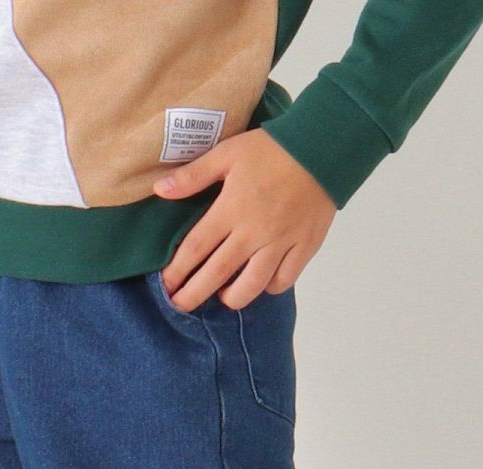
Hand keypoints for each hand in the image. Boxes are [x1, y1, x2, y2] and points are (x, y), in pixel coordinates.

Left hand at [153, 129, 336, 311]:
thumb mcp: (228, 153)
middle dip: (194, 295)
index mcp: (231, 209)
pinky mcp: (304, 247)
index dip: (176, 271)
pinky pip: (284, 280)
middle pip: (217, 274)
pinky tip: (260, 283)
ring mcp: (280, 243)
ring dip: (233, 298)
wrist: (323, 147)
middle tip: (180, 307)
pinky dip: (269, 287)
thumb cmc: (272, 148)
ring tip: (222, 297)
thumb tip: (159, 191)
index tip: (165, 286)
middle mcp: (253, 233)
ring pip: (252, 286)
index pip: (195, 248)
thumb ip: (193, 175)